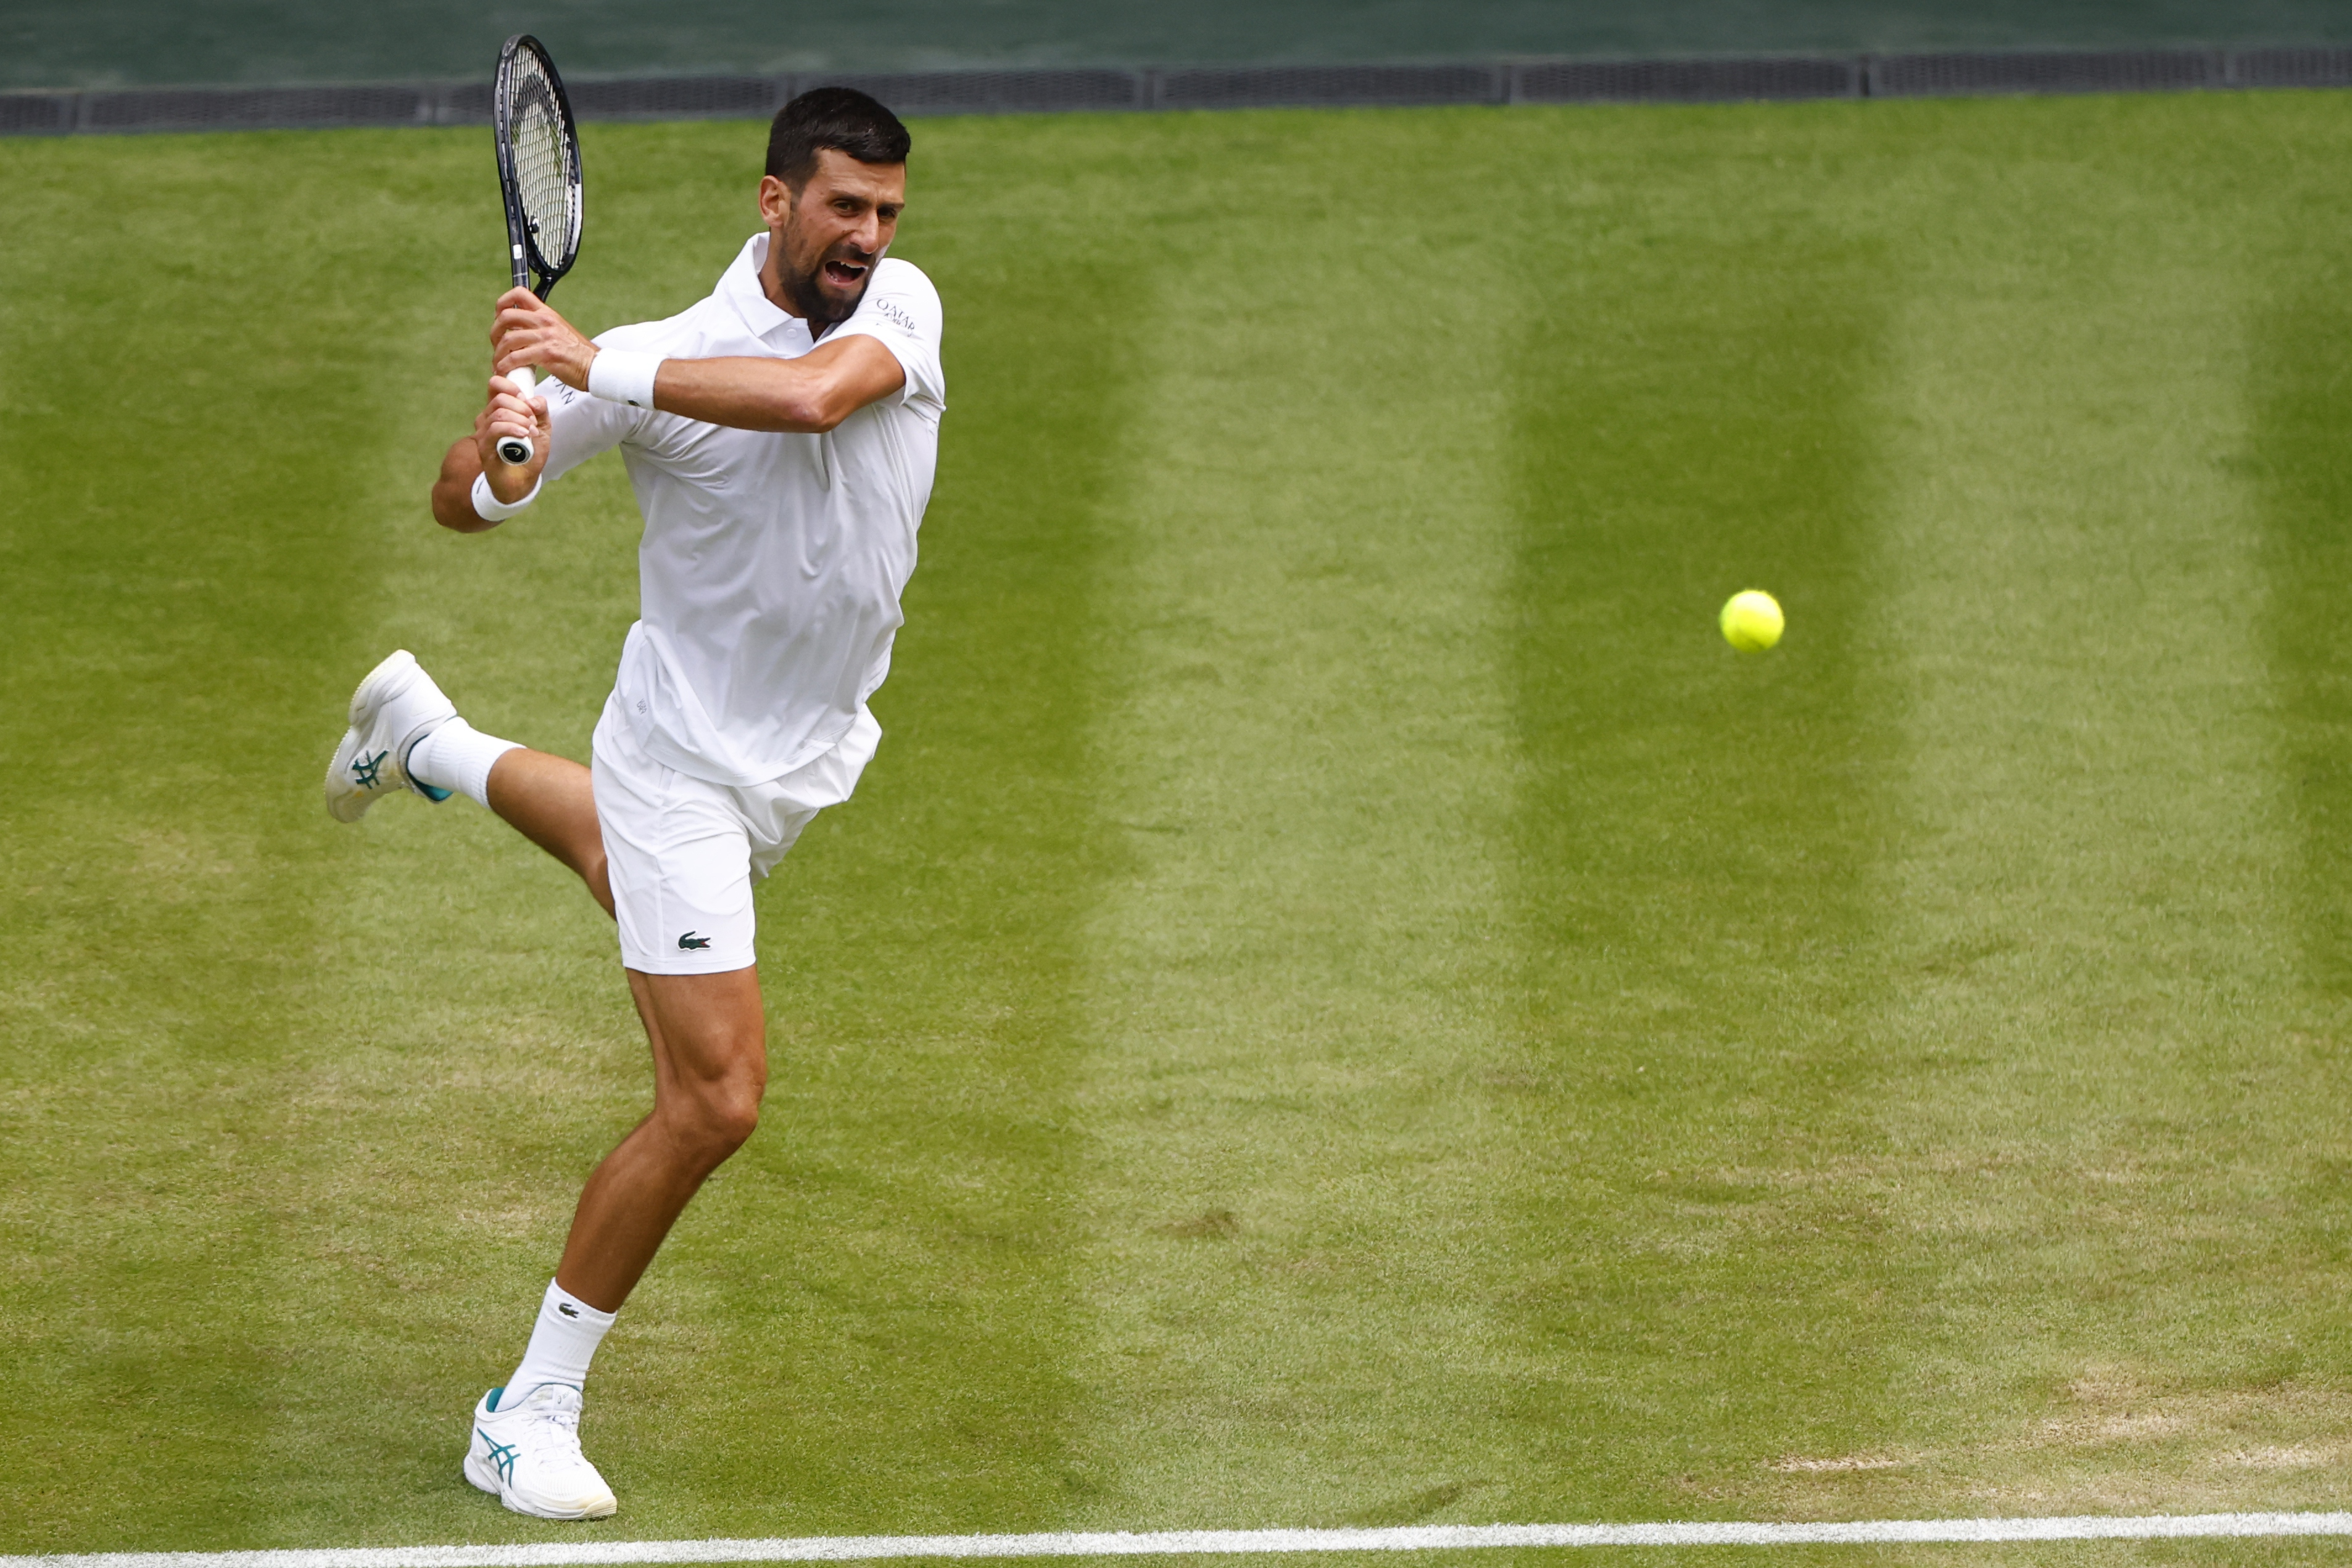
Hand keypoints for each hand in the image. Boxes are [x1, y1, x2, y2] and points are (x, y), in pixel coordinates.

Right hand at [474, 374, 548, 499]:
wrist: (523, 481)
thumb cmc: (530, 453)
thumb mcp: (542, 429)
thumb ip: (541, 411)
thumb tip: (534, 399)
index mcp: (499, 410)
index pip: (495, 385)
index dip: (510, 386)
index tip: (525, 398)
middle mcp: (487, 419)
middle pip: (499, 398)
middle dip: (522, 406)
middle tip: (534, 421)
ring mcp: (483, 432)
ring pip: (498, 413)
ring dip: (520, 419)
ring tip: (532, 431)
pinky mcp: (484, 447)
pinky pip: (495, 429)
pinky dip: (512, 428)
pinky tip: (524, 434)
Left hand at [490, 286, 596, 389]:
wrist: (595, 367)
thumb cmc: (577, 354)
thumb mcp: (559, 330)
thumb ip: (540, 327)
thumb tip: (520, 332)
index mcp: (547, 313)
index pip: (519, 294)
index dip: (502, 303)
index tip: (498, 317)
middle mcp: (545, 321)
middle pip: (506, 317)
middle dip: (494, 333)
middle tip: (496, 346)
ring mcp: (546, 337)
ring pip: (508, 339)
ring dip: (498, 354)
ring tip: (499, 364)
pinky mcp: (546, 354)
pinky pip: (516, 358)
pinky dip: (505, 366)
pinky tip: (505, 371)